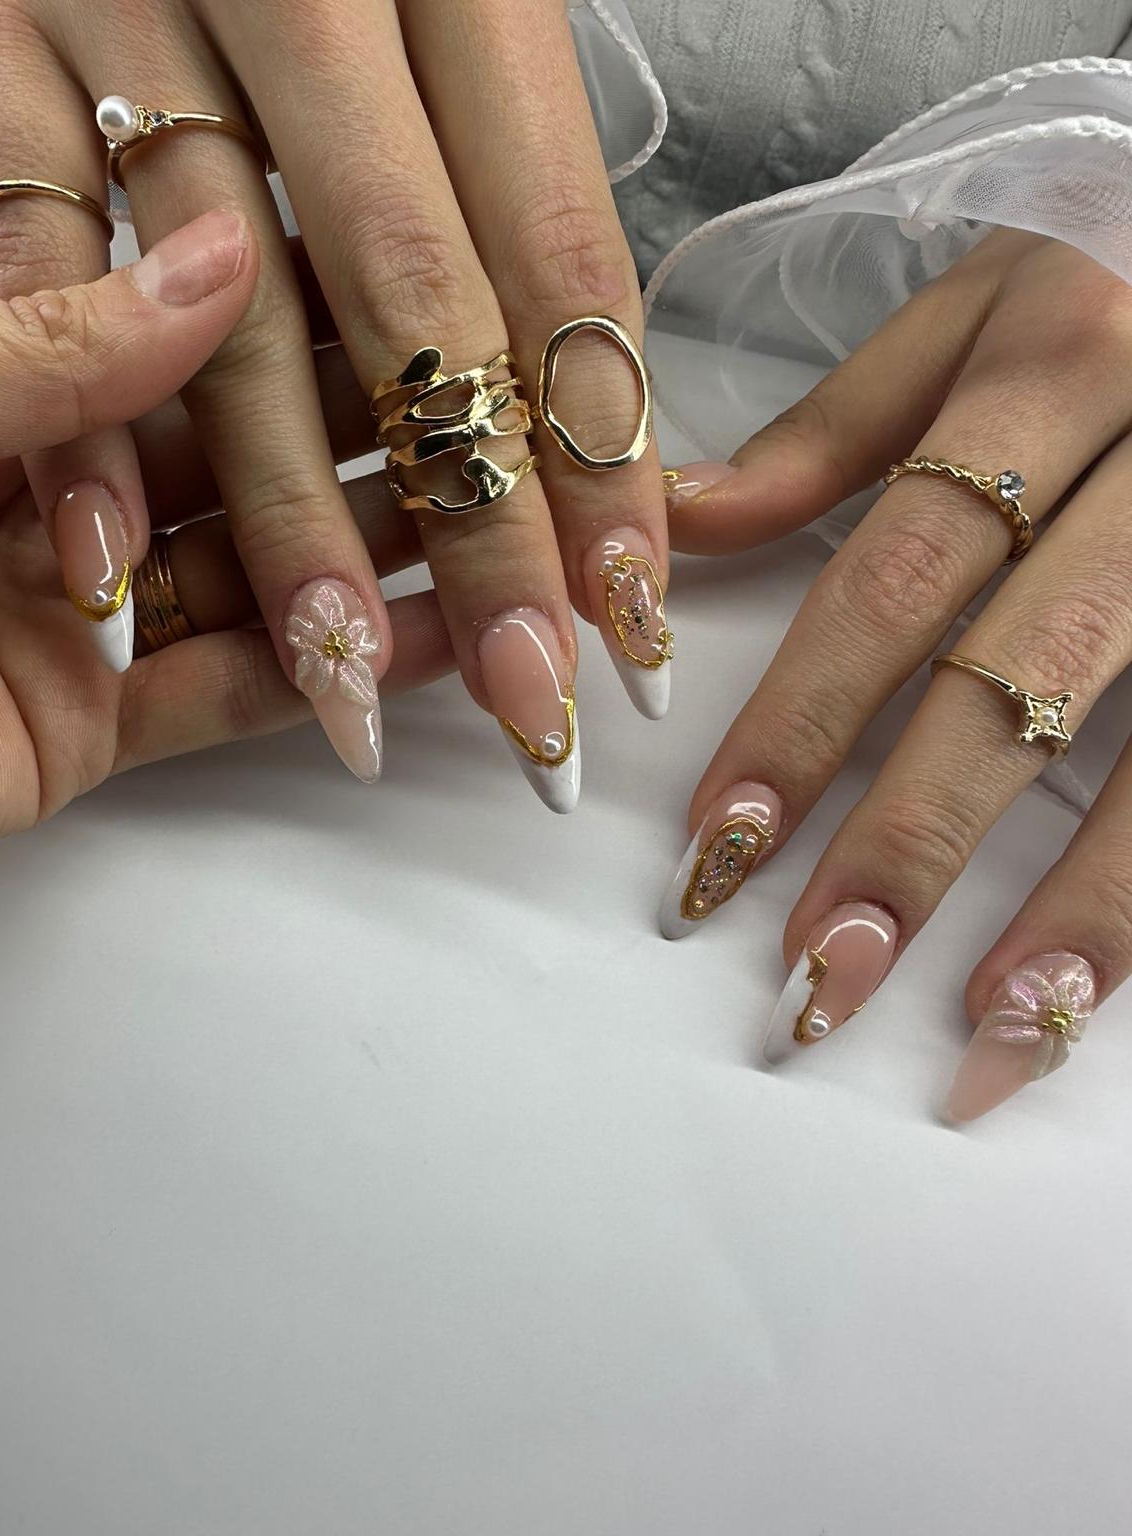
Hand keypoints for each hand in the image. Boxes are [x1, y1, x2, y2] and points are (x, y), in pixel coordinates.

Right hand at [0, 0, 668, 808]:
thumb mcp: (460, 11)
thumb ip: (515, 188)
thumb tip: (607, 429)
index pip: (556, 252)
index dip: (604, 449)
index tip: (633, 611)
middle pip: (415, 302)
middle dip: (480, 528)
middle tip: (533, 698)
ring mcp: (140, 7)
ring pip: (228, 305)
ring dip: (289, 518)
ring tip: (347, 679)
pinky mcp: (12, 36)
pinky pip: (37, 246)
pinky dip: (74, 411)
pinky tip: (113, 564)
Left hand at [0, 212, 449, 860]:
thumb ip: (41, 348)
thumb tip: (212, 259)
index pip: (186, 334)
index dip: (314, 316)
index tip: (430, 296)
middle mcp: (44, 488)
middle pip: (247, 457)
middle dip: (380, 447)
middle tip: (507, 433)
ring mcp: (74, 611)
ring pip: (259, 579)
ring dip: (382, 569)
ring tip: (508, 552)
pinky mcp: (86, 727)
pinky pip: (226, 694)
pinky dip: (327, 678)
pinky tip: (423, 654)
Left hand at [662, 229, 1131, 1120]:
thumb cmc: (1125, 269)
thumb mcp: (983, 304)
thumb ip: (834, 429)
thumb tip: (679, 528)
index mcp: (1056, 360)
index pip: (900, 571)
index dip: (807, 716)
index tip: (724, 841)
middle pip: (1021, 677)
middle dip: (914, 838)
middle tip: (817, 973)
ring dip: (1073, 907)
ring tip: (981, 1035)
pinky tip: (1098, 984)